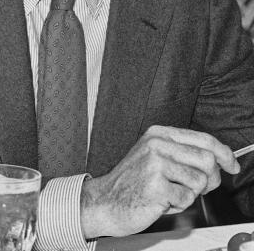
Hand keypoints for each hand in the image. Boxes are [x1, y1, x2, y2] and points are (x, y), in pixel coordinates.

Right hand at [80, 125, 238, 237]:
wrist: (105, 201)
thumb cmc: (133, 183)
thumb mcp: (155, 157)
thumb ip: (183, 153)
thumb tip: (219, 159)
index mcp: (158, 134)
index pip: (203, 139)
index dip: (224, 153)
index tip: (232, 165)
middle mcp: (156, 145)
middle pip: (207, 159)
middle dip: (211, 179)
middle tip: (198, 188)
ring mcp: (155, 163)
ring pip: (200, 180)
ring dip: (190, 193)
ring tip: (170, 193)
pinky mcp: (155, 185)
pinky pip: (187, 198)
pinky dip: (179, 204)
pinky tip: (161, 200)